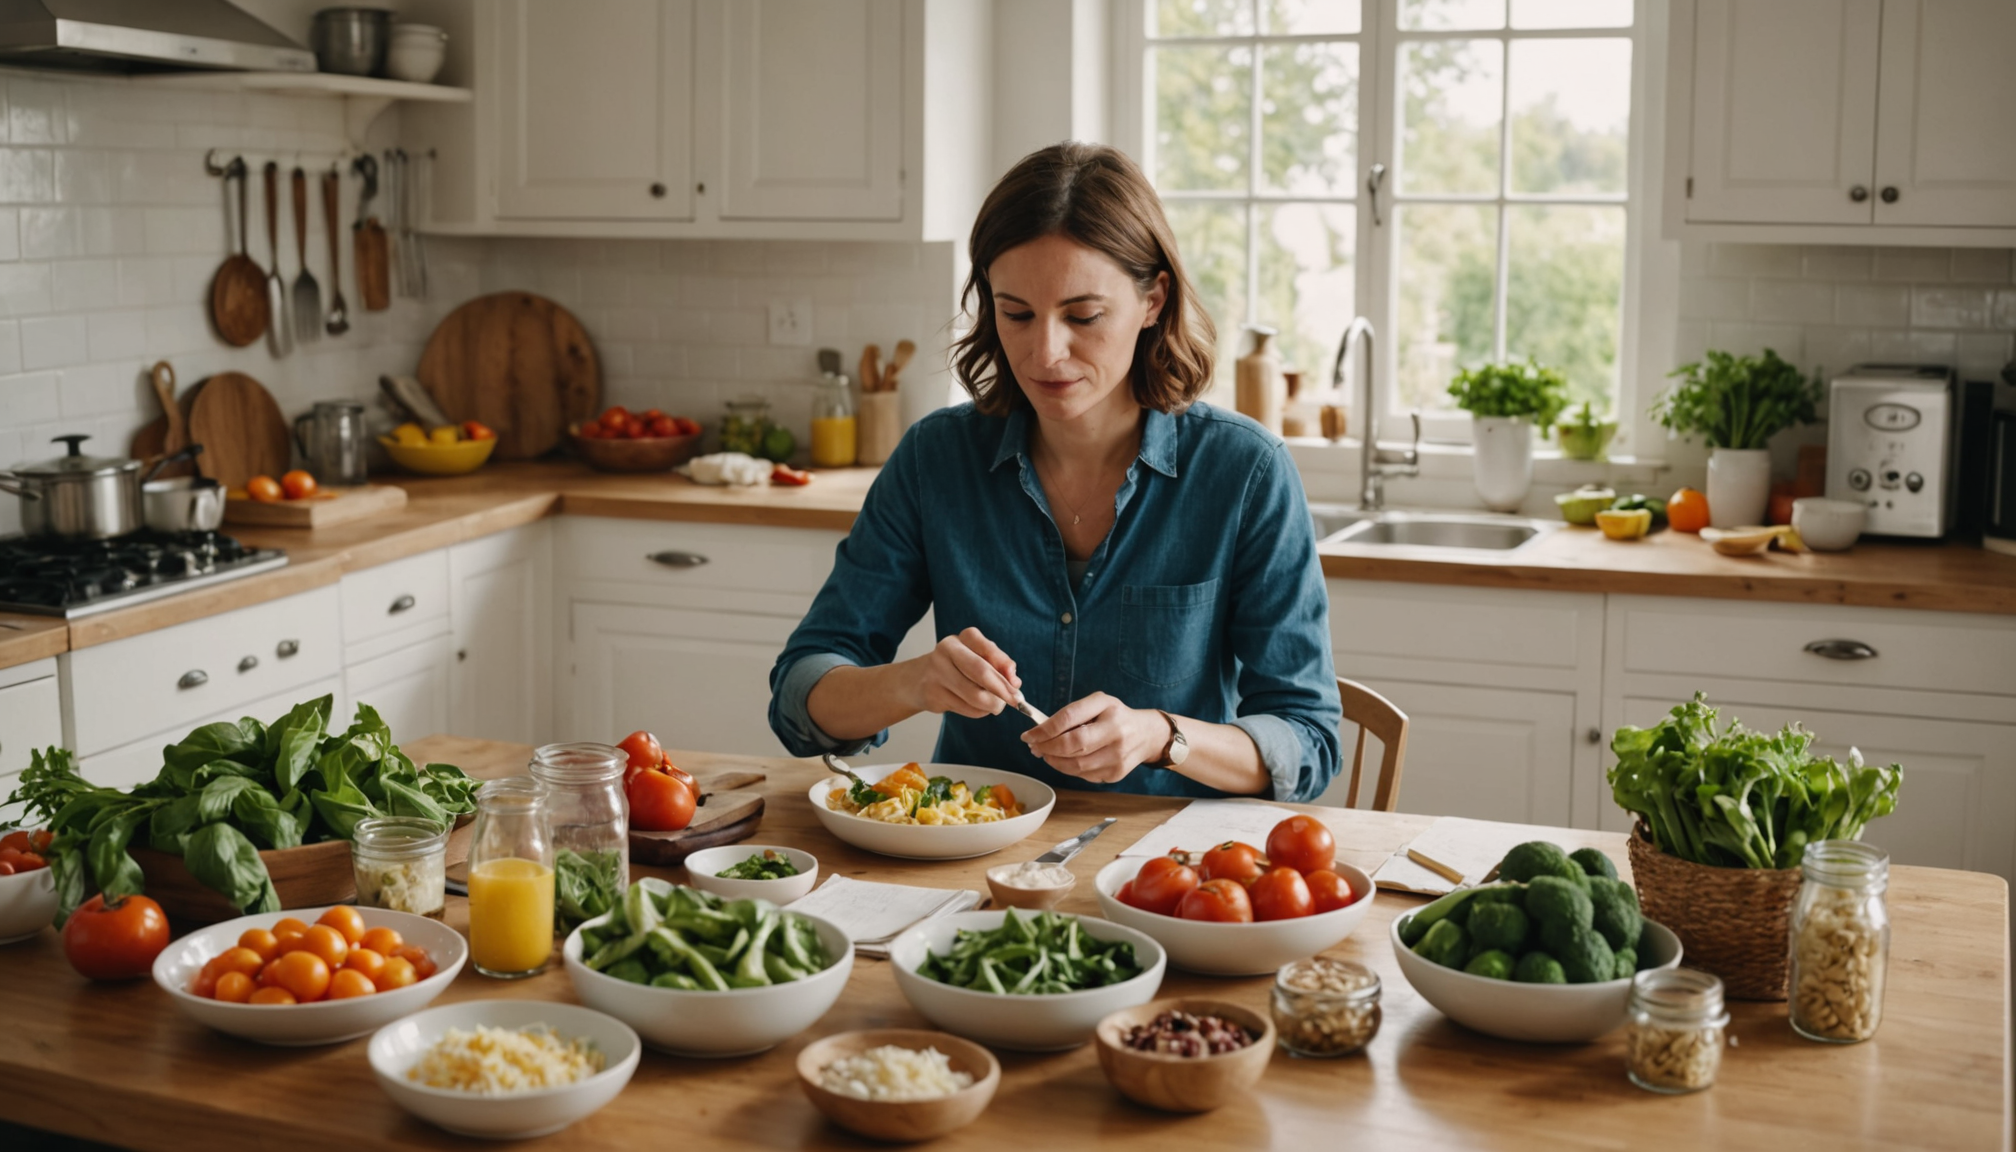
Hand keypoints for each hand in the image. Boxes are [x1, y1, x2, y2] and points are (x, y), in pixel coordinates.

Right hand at [905, 627, 1021, 718]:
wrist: (920, 678)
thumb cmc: (959, 666)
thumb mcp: (979, 657)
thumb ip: (999, 665)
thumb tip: (1015, 683)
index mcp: (964, 638)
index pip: (988, 649)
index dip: (1005, 667)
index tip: (1016, 683)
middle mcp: (947, 650)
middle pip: (981, 672)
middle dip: (1002, 690)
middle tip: (1015, 701)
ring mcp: (937, 672)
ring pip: (974, 695)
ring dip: (992, 705)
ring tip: (996, 705)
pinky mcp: (933, 694)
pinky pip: (966, 708)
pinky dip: (979, 711)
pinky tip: (977, 707)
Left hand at [1021, 692, 1165, 783]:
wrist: (1147, 735)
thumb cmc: (1114, 716)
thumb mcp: (1097, 704)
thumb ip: (1071, 714)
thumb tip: (1040, 732)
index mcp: (1108, 707)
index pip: (1068, 718)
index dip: (1044, 730)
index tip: (1028, 735)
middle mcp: (1116, 731)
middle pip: (1072, 745)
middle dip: (1046, 748)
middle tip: (1034, 747)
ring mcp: (1118, 756)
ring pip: (1075, 765)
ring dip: (1054, 761)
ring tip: (1046, 754)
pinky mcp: (1116, 773)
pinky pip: (1084, 775)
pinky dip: (1069, 769)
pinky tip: (1066, 761)